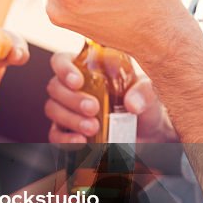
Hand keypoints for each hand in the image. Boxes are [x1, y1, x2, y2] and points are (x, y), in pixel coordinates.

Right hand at [46, 51, 171, 143]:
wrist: (149, 133)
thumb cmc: (144, 103)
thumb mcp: (149, 91)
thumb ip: (143, 91)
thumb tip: (132, 103)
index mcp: (86, 69)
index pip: (62, 61)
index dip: (64, 69)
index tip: (77, 82)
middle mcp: (72, 88)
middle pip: (55, 87)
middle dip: (72, 99)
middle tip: (93, 109)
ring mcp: (67, 110)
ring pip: (53, 110)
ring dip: (70, 119)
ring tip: (93, 128)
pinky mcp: (68, 132)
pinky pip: (55, 135)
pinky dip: (65, 139)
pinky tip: (81, 141)